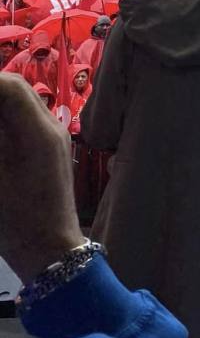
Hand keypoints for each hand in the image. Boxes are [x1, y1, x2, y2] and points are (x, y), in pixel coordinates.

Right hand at [0, 74, 82, 284]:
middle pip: (16, 90)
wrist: (51, 251)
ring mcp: (55, 136)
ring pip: (21, 102)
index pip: (9, 86)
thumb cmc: (16, 221)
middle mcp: (51, 127)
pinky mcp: (52, 148)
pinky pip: (26, 119)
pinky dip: (6, 118)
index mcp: (38, 132)